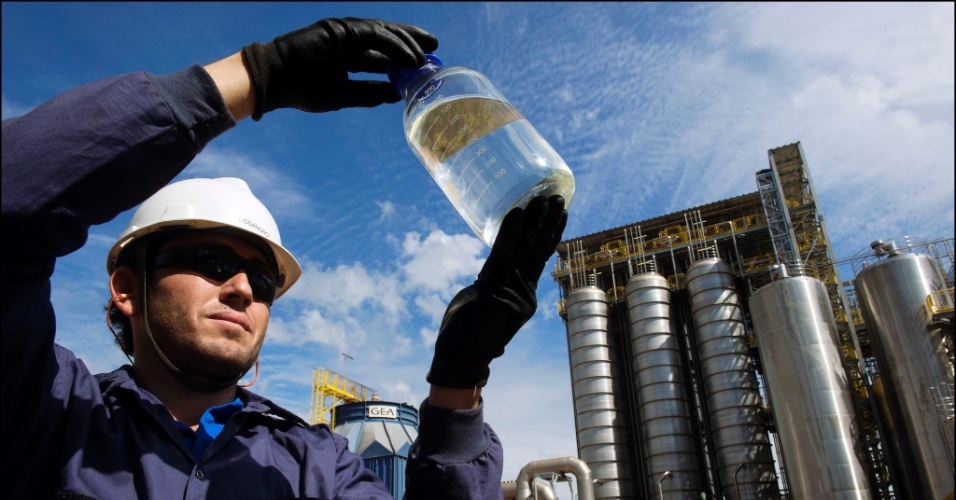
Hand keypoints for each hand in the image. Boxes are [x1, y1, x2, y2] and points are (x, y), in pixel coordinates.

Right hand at [241, 17, 438, 119]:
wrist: (274, 80)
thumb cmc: (302, 89)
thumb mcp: (343, 94)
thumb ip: (369, 93)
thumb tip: (396, 94)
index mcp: (348, 55)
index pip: (382, 55)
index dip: (402, 59)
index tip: (422, 68)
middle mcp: (349, 41)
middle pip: (388, 39)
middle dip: (412, 43)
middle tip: (435, 50)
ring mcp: (346, 32)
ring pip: (385, 33)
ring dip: (408, 43)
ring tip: (427, 56)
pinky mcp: (342, 29)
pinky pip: (376, 34)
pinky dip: (396, 45)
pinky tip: (412, 58)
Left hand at [427, 195, 567, 388]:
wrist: (458, 358)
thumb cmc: (464, 333)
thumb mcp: (482, 303)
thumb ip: (492, 287)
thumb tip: (490, 279)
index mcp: (523, 295)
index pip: (539, 257)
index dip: (549, 233)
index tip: (558, 212)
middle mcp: (524, 293)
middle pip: (538, 250)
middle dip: (549, 222)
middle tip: (558, 196)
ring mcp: (515, 294)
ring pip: (527, 250)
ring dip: (536, 221)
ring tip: (546, 197)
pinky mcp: (499, 292)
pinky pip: (503, 254)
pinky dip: (511, 232)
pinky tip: (518, 211)